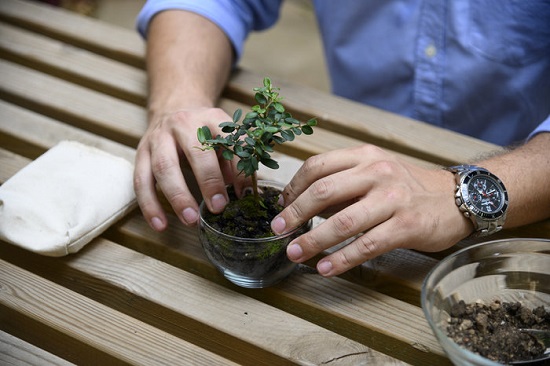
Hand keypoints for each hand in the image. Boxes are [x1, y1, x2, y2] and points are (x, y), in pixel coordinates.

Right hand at [134, 107, 244, 230]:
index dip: (238, 168)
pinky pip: (141, 181)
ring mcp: (158, 137)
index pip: (229, 142)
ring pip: (164, 167)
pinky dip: (150, 205)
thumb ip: (234, 162)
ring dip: (178, 197)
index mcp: (211, 118)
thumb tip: (244, 193)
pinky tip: (160, 225)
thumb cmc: (204, 133)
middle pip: (195, 152)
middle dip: (208, 181)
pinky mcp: (140, 152)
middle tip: (218, 208)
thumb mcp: (223, 139)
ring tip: (191, 220)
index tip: (243, 195)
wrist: (172, 109)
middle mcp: (183, 124)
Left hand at [270, 144, 472, 275]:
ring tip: (295, 253)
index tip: (281, 206)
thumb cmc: (407, 187)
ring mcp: (392, 199)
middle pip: (323, 191)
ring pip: (343, 222)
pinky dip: (342, 259)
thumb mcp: (375, 173)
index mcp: (364, 156)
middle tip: (278, 230)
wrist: (456, 197)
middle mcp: (377, 172)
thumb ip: (342, 185)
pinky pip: (367, 246)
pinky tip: (326, 268)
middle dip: (295, 213)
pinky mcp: (406, 226)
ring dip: (313, 240)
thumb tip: (302, 205)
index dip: (294, 188)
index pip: (318, 166)